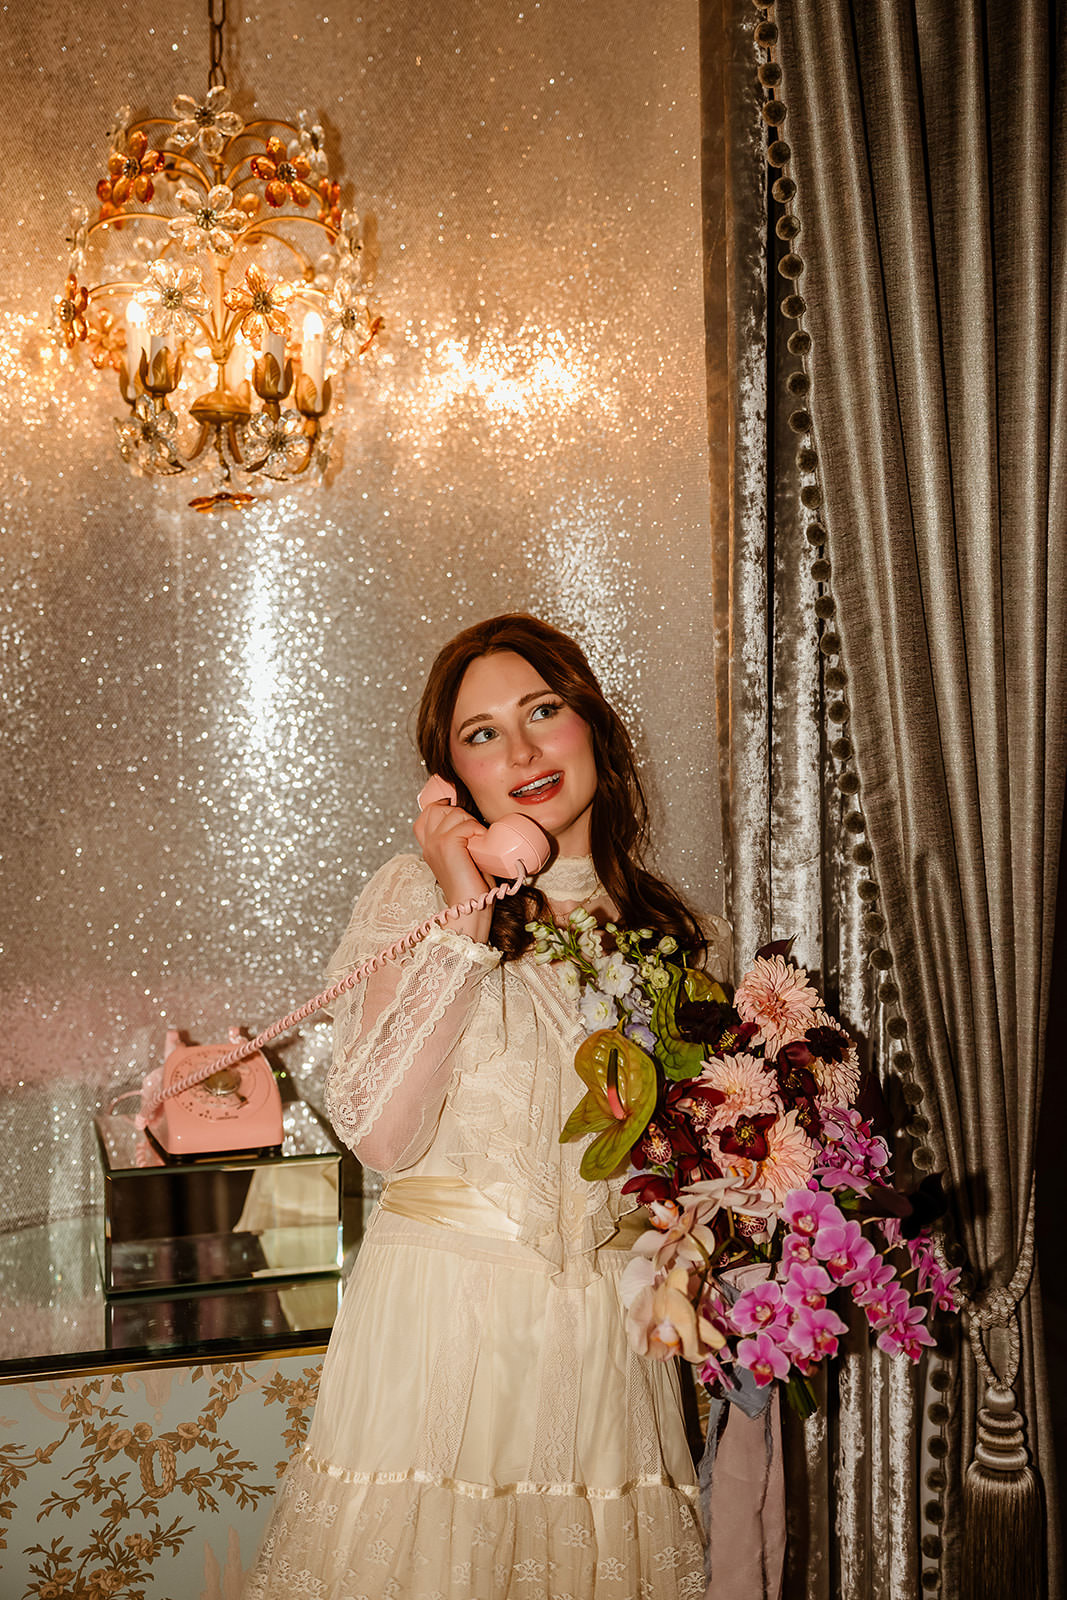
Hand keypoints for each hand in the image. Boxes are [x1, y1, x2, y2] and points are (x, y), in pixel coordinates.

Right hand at [413, 800, 493, 943]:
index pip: (428, 812)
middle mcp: (427, 843)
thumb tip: (475, 822)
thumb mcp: (462, 858)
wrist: (470, 909)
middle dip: (460, 813)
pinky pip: (465, 824)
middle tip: (473, 833)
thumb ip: (461, 839)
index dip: (445, 808)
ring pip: (454, 813)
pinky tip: (481, 845)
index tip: (463, 820)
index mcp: (428, 846)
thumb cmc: (472, 887)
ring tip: (478, 841)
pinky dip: (477, 830)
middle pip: (439, 807)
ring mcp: (435, 843)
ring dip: (471, 822)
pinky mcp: (446, 845)